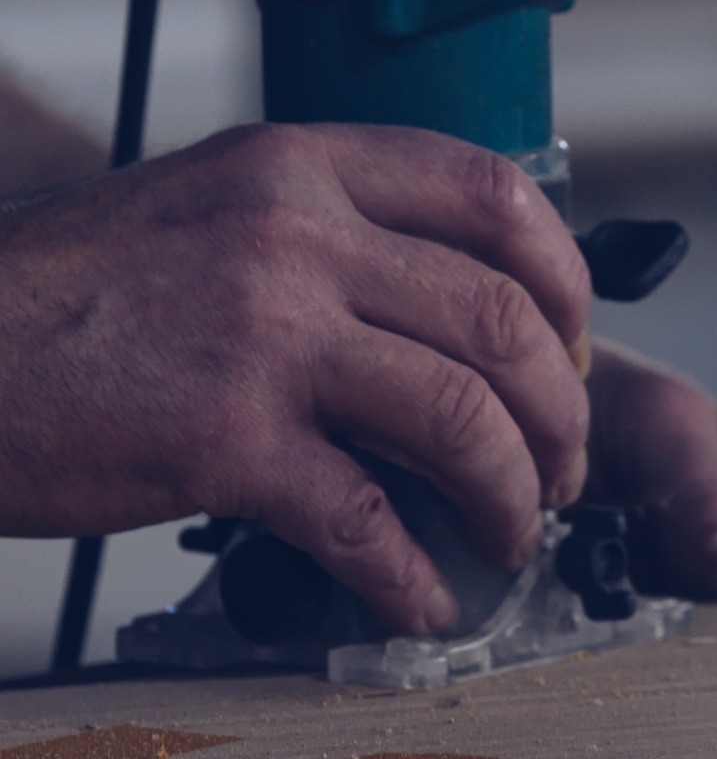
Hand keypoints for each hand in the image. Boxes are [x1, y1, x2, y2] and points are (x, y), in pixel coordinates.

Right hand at [0, 123, 591, 634]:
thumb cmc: (95, 284)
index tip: (572, 340)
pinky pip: (363, 520)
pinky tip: (423, 599)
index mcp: (306, 167)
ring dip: (512, 490)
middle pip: (499, 319)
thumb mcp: (225, 206)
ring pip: (458, 417)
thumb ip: (341, 230)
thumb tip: (459, 304)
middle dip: (561, 407)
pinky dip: (412, 574)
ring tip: (513, 529)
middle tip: (563, 462)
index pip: (493, 193)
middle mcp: (297, 235)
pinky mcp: (222, 440)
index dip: (561, 276)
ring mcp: (264, 334)